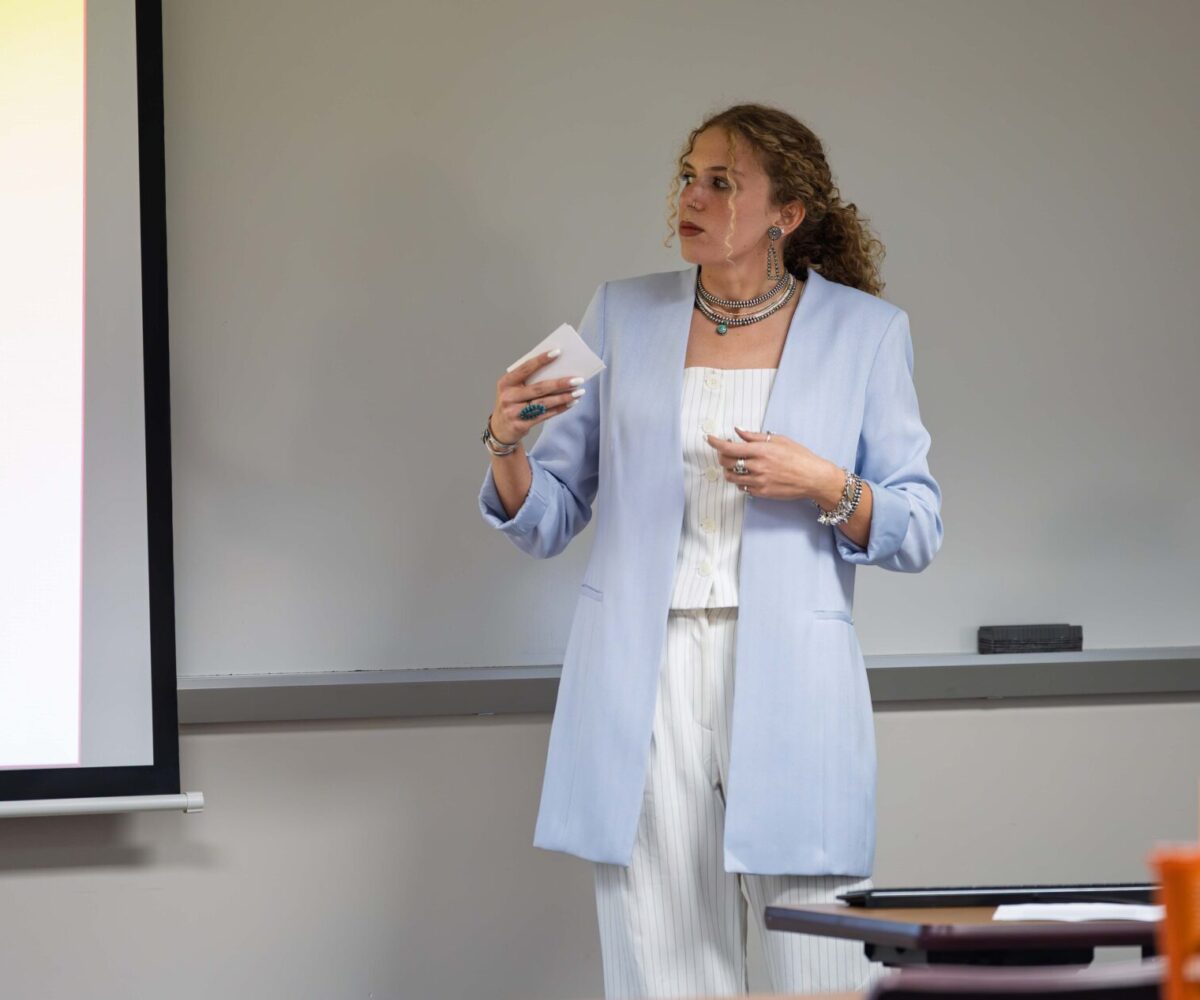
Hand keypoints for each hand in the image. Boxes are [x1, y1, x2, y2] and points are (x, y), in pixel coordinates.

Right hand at [490, 350, 585, 444]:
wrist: (500, 429)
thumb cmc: (512, 403)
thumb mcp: (514, 389)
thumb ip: (529, 380)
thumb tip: (557, 369)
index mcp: (506, 382)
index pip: (525, 368)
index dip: (541, 360)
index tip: (558, 352)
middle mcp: (508, 397)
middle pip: (539, 388)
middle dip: (560, 383)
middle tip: (578, 379)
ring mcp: (513, 412)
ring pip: (544, 403)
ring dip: (564, 397)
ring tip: (579, 392)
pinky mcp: (521, 425)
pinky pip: (545, 415)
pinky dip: (560, 408)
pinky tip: (571, 403)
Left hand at [705, 426, 837, 499]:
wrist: (813, 478)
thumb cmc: (799, 456)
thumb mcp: (779, 440)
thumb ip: (756, 436)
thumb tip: (738, 432)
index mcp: (761, 451)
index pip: (729, 447)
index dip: (715, 443)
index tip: (709, 439)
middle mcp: (757, 466)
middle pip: (726, 462)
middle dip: (721, 456)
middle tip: (726, 451)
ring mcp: (758, 481)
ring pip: (731, 477)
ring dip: (728, 470)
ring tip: (736, 464)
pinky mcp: (761, 493)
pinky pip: (742, 487)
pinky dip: (740, 480)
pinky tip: (748, 474)